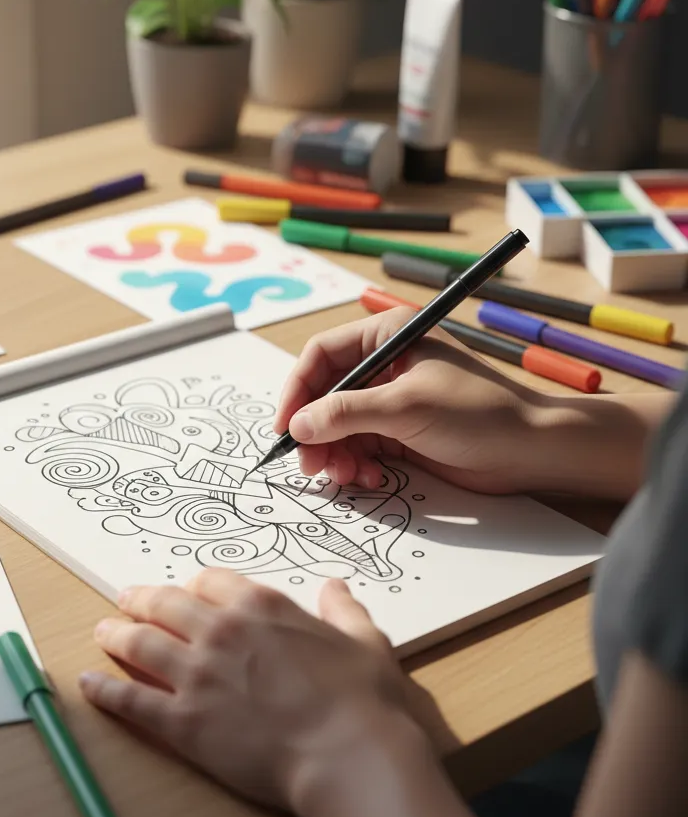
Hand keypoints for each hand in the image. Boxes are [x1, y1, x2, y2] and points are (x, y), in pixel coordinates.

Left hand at [79, 569, 453, 811]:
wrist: (347, 755)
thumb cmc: (363, 700)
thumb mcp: (365, 642)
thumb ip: (345, 612)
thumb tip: (337, 588)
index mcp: (260, 607)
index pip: (211, 581)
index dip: (194, 585)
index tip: (187, 591)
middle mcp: (220, 631)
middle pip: (165, 603)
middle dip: (142, 599)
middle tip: (126, 599)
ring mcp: (196, 674)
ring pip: (140, 644)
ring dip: (116, 635)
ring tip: (102, 631)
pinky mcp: (182, 721)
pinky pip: (131, 701)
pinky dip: (104, 690)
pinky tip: (88, 683)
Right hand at [274, 307, 553, 494]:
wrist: (531, 451)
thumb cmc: (477, 413)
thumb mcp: (404, 407)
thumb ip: (345, 414)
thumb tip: (297, 426)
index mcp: (386, 337)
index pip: (322, 356)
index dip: (297, 390)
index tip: (285, 427)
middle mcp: (384, 365)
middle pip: (325, 395)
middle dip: (315, 431)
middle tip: (312, 465)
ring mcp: (391, 400)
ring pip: (338, 427)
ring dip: (335, 454)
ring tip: (347, 477)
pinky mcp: (399, 433)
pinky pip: (358, 448)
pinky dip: (355, 466)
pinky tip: (370, 479)